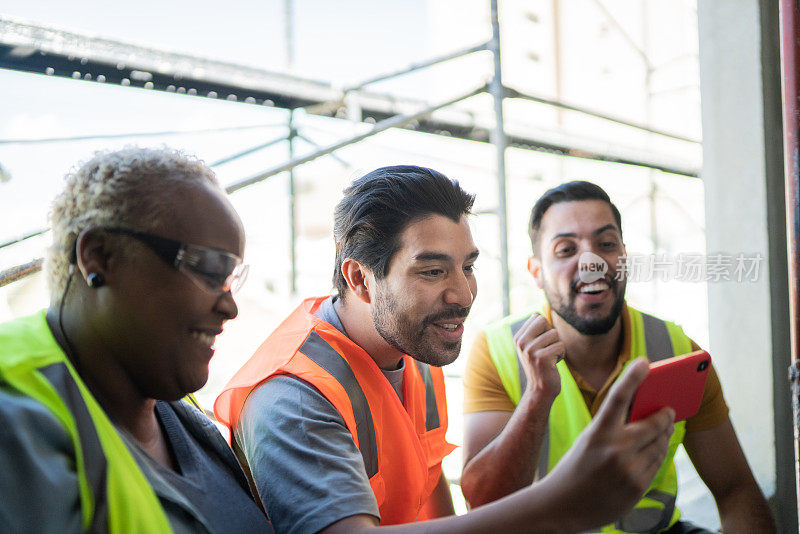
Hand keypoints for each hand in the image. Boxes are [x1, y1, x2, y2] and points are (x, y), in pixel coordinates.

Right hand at [513, 313, 563, 401]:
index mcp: (518, 338)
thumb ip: (534, 330)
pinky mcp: (541, 358)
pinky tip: (553, 364)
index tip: (541, 344)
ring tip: (550, 358)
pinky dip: (561, 355)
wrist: (540, 389)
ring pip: (555, 334)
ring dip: (557, 347)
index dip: (545, 329)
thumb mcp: (533, 346)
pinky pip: (560, 346)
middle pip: (544, 321)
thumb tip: (537, 313)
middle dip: (551, 335)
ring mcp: (530, 350)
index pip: (537, 316)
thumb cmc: (541, 365)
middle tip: (547, 349)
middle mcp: (521, 342)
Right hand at [539, 359, 674, 530]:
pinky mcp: (638, 487)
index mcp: (597, 433)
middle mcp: (615, 450)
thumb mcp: (587, 441)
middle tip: (669, 409)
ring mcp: (629, 470)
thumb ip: (612, 428)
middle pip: (652, 423)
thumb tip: (643, 415)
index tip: (645, 362)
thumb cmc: (573, 468)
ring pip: (659, 445)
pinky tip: (656, 450)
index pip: (618, 396)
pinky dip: (658, 454)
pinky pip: (657, 464)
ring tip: (663, 428)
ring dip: (663, 434)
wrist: (560, 506)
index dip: (633, 376)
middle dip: (664, 415)